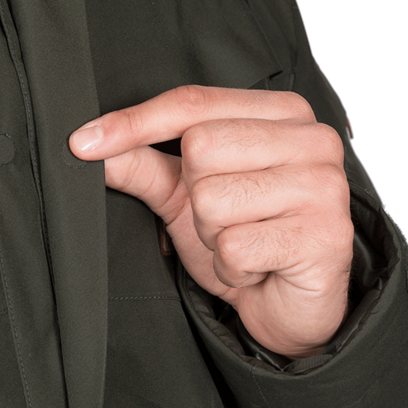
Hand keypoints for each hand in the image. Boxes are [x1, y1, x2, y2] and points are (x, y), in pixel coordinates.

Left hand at [69, 86, 352, 358]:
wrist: (291, 305)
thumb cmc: (249, 242)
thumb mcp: (188, 198)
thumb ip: (145, 166)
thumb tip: (88, 146)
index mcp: (284, 113)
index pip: (195, 103)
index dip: (134, 123)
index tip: (83, 143)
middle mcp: (313, 139)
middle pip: (200, 149)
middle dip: (196, 199)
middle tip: (228, 221)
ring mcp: (324, 186)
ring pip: (212, 201)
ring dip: (214, 238)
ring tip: (246, 244)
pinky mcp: (324, 235)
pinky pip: (234, 249)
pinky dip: (233, 269)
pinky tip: (259, 268)